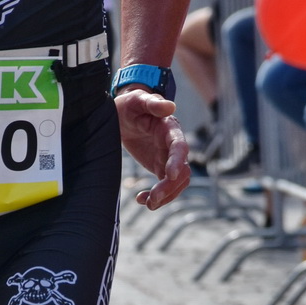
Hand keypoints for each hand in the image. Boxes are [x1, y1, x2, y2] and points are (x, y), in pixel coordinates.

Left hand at [114, 88, 190, 208]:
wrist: (123, 114)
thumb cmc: (130, 105)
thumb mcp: (136, 100)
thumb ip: (152, 103)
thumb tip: (171, 106)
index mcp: (170, 128)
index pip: (179, 147)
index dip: (177, 161)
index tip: (169, 175)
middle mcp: (173, 145)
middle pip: (182, 171)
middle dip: (170, 187)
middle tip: (152, 200)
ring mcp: (168, 158)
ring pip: (177, 183)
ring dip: (166, 196)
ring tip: (148, 203)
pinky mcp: (160, 167)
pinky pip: (165, 187)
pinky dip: (157, 197)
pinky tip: (141, 199)